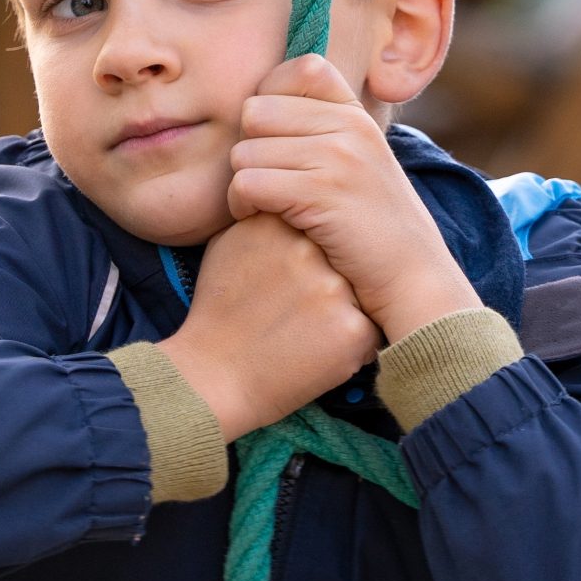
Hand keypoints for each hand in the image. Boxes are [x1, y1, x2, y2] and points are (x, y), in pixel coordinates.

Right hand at [156, 214, 379, 440]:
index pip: (314, 225)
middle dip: (325, 280)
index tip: (286, 279)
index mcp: (277, 226)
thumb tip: (284, 204)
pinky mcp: (352, 328)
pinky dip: (348, 342)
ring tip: (303, 331)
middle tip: (296, 308)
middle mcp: (308, 250)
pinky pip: (366, 328)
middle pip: (338, 256)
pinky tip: (315, 351)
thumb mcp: (226, 247)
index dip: (305, 256)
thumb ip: (258, 218)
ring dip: (340, 309)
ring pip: (356, 290)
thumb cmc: (218, 312)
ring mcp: (333, 289)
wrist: (214, 376)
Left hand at [228, 55, 481, 341]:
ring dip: (241, 183)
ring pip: (245, 150)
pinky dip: (242, 206)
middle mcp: (349, 127)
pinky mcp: (321, 194)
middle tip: (261, 180)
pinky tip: (258, 220)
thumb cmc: (374, 230)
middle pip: (256, 112)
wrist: (414, 279)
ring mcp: (338, 158)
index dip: (270, 100)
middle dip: (249, 147)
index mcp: (357, 114)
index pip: (298, 69)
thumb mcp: (360, 164)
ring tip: (261, 206)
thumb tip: (261, 110)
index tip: (274, 140)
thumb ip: (324, 132)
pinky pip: (248, 182)